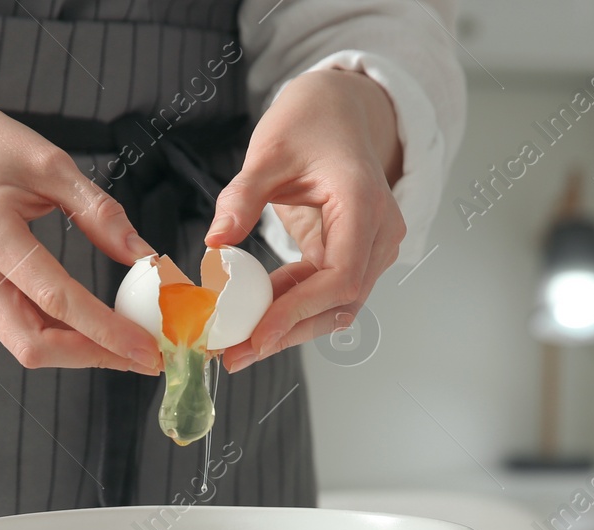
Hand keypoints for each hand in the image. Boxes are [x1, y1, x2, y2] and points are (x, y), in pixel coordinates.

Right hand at [0, 84, 159, 372]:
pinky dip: (61, 333)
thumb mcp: (47, 161)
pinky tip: (94, 325)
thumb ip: (98, 211)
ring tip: (128, 345)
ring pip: (26, 344)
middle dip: (93, 358)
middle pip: (33, 344)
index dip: (106, 330)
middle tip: (144, 358)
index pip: (55, 298)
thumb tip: (143, 258)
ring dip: (80, 351)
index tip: (146, 348)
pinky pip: (18, 326)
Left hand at [203, 69, 404, 371]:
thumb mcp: (268, 152)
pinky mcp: (355, 255)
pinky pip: (325, 293)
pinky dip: (291, 309)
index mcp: (364, 203)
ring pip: (335, 307)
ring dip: (288, 328)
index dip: (299, 311)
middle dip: (287, 333)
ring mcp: (372, 247)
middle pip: (340, 303)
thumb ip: (241, 198)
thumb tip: (215, 245)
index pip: (341, 276)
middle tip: (235, 355)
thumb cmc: (311, 122)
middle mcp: (379, 232)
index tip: (258, 334)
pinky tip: (253, 319)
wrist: (341, 110)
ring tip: (237, 346)